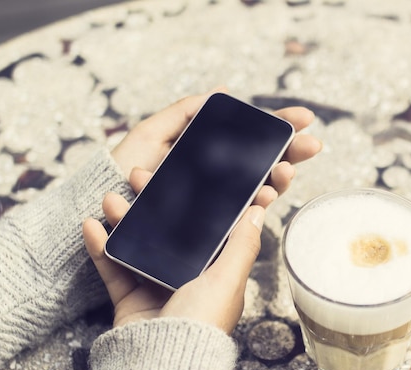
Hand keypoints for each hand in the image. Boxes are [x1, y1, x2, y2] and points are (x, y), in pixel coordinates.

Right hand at [84, 90, 320, 332]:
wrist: (163, 361)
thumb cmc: (202, 320)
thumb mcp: (228, 278)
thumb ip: (243, 243)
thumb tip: (260, 209)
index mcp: (213, 269)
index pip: (204, 225)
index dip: (193, 198)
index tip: (180, 173)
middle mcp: (185, 274)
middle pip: (166, 228)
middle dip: (150, 201)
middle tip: (136, 176)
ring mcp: (155, 284)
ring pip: (136, 242)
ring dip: (121, 218)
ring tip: (108, 197)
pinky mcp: (129, 297)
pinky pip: (112, 266)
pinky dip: (100, 247)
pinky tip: (89, 225)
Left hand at [111, 87, 321, 206]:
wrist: (97, 213)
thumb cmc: (119, 173)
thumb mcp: (151, 135)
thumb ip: (184, 113)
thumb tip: (221, 93)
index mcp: (207, 163)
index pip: (251, 146)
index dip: (278, 131)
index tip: (304, 117)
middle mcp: (215, 187)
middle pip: (261, 169)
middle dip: (289, 155)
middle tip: (313, 144)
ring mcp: (212, 212)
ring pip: (256, 195)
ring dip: (276, 181)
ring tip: (285, 171)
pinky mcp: (203, 236)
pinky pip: (237, 222)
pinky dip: (255, 208)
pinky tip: (267, 195)